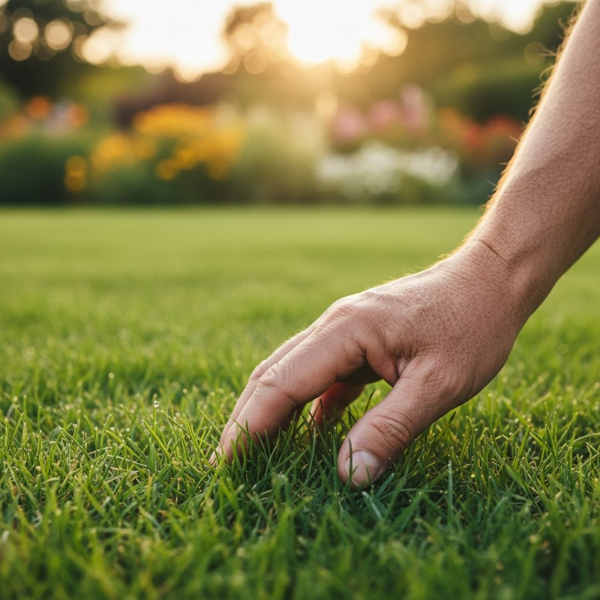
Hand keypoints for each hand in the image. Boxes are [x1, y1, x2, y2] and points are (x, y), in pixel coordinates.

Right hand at [215, 241, 524, 486]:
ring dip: (272, 412)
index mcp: (346, 330)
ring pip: (293, 373)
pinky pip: (321, 375)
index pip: (281, 383)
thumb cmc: (472, 327)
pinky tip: (310, 435)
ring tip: (255, 453)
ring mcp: (345, 331)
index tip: (223, 464)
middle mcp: (334, 326)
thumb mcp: (439, 384)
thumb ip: (391, 429)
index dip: (249, 426)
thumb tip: (349, 475)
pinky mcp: (360, 341)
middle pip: (274, 374)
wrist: (489, 281)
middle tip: (225, 465)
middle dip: (247, 419)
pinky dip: (306, 405)